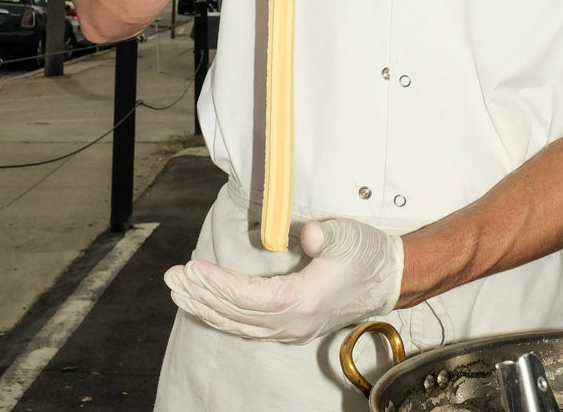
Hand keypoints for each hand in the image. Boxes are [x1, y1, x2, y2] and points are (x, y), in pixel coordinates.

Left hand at [164, 218, 403, 342]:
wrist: (391, 279)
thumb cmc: (367, 255)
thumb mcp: (347, 236)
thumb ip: (326, 235)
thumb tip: (307, 234)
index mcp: (301, 302)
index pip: (247, 298)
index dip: (217, 284)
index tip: (192, 268)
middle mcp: (292, 323)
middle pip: (236, 315)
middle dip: (201, 297)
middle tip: (171, 279)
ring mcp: (292, 328)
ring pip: (239, 324)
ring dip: (207, 308)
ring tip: (180, 291)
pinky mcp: (294, 325)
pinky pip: (249, 326)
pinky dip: (224, 315)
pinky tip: (210, 305)